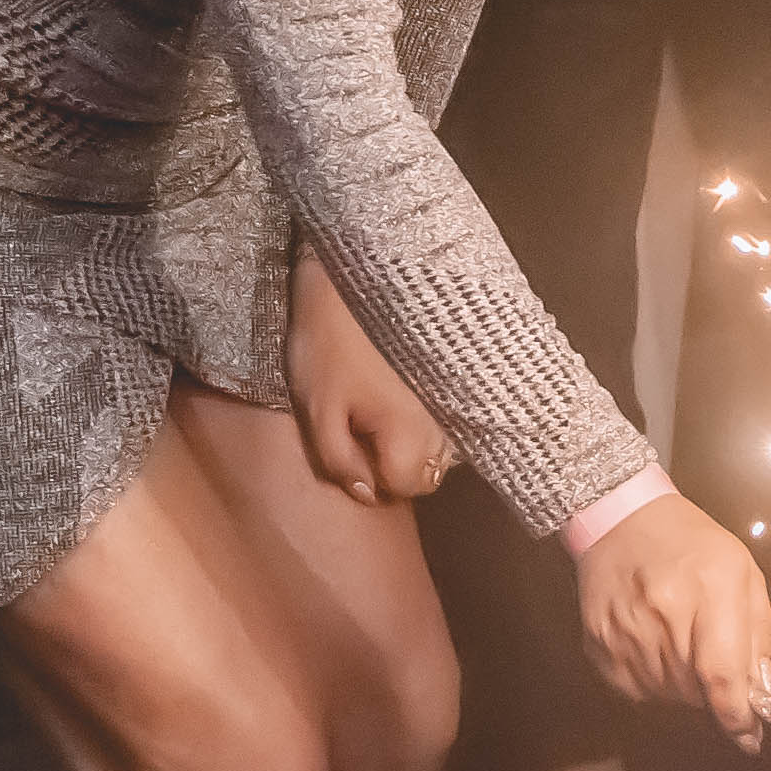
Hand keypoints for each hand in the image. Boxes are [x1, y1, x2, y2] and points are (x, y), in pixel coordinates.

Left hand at [284, 257, 449, 508]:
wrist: (353, 276)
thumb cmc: (329, 345)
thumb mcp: (319, 409)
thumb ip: (339, 460)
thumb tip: (366, 493)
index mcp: (408, 433)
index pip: (406, 487)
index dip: (375, 479)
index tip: (353, 449)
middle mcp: (442, 420)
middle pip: (430, 472)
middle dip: (399, 464)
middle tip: (364, 431)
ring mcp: (450, 396)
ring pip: (442, 447)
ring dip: (414, 441)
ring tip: (381, 409)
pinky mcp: (451, 373)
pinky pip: (444, 416)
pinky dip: (425, 417)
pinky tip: (398, 392)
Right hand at [577, 489, 770, 737]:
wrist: (621, 521)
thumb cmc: (691, 544)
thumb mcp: (743, 574)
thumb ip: (758, 635)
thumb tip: (760, 693)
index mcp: (711, 589)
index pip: (722, 676)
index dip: (737, 717)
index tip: (749, 737)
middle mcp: (665, 615)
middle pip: (697, 693)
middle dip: (715, 690)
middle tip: (712, 656)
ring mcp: (626, 633)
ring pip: (668, 697)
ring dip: (684, 685)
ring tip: (680, 639)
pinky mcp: (599, 646)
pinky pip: (637, 690)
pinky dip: (654, 679)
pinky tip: (655, 643)